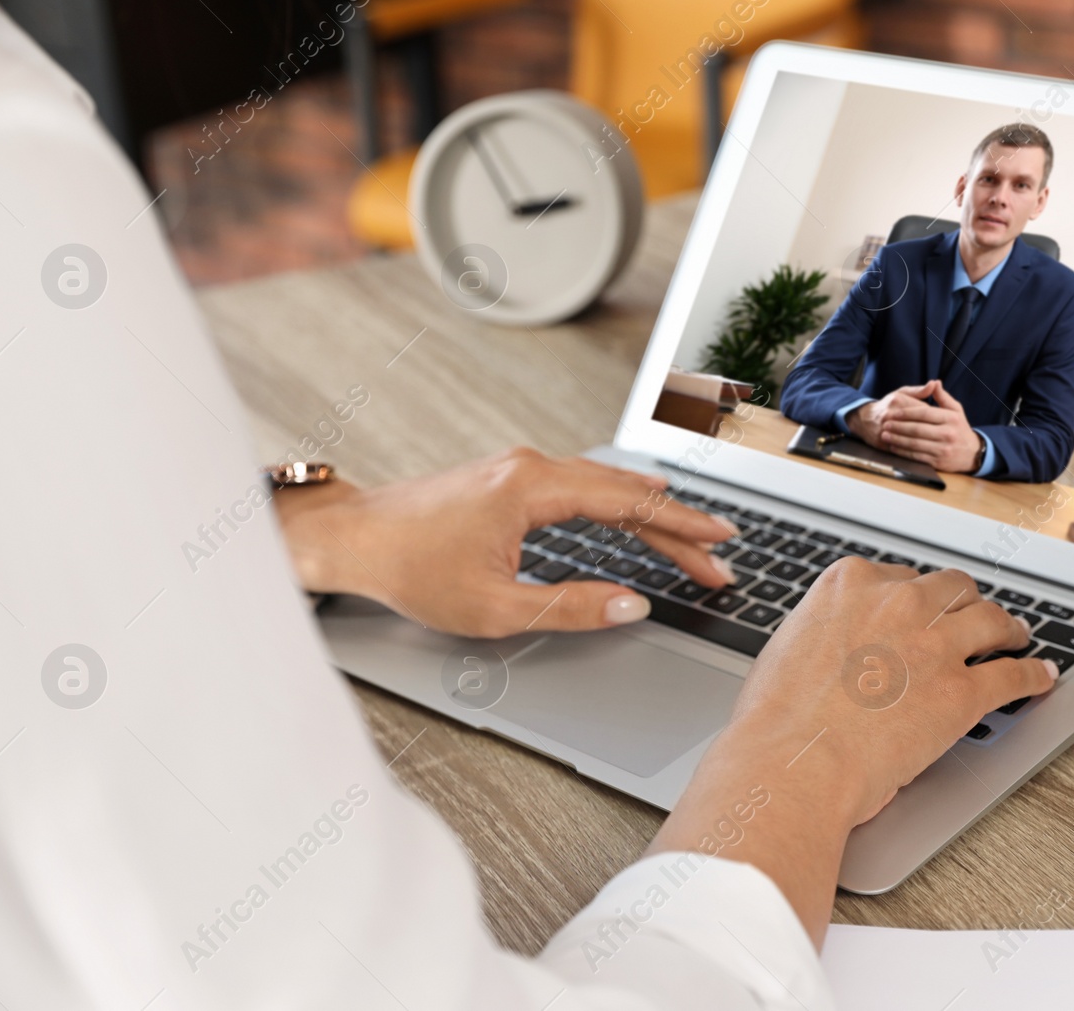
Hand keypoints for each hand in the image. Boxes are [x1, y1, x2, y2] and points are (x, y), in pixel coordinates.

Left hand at [273, 448, 738, 636]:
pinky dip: (619, 504)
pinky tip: (635, 512)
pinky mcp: (509, 478)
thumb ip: (571, 607)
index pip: (629, 505)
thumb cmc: (409, 569)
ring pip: (606, 486)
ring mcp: (519, 468)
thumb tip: (632, 606)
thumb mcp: (494, 607)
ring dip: (650, 515)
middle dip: (677, 527)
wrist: (353, 538)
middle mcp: (530, 467)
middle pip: (626, 493)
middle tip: (719, 559)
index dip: (681, 527)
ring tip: (691, 542)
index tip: (720, 543)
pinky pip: (582, 485)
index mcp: (532, 489)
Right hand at [648, 560, 1057, 944]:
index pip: (900, 577)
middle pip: (952, 588)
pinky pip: (1013, 675)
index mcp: (851, 584)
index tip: (922, 609)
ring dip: (1008, 628)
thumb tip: (842, 650)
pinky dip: (1033, 676)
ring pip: (990, 620)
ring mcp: (936, 643)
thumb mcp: (791, 649)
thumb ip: (828, 634)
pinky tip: (1042, 678)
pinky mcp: (964, 689)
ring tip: (1015, 637)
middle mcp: (899, 602)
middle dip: (965, 603)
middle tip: (973, 617)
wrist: (795, 760)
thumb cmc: (778, 719)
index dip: (916, 597)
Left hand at [849, 380, 981, 472]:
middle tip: (885, 423)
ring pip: (915, 444)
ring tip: (885, 434)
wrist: (972, 453)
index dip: (906, 413)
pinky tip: (893, 447)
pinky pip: (916, 456)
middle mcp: (947, 434)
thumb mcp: (956, 410)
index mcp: (951, 418)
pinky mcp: (938, 462)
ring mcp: (942, 449)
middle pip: (917, 429)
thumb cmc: (960, 429)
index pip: (924, 413)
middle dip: (898, 426)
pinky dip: (903, 452)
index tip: (893, 412)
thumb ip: (943, 397)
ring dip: (897, 439)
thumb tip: (934, 382)